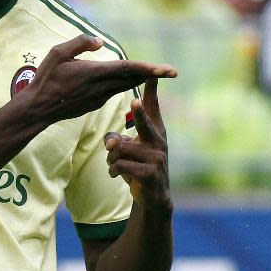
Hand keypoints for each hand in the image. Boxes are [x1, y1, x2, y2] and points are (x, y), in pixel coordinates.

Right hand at [23, 35, 175, 123]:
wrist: (39, 109)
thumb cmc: (46, 79)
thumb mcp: (58, 53)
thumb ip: (80, 43)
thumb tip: (100, 41)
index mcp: (94, 73)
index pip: (127, 69)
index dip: (148, 69)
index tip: (166, 70)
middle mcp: (101, 87)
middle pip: (132, 79)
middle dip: (153, 75)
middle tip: (173, 71)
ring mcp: (99, 97)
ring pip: (125, 86)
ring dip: (141, 78)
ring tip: (157, 73)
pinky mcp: (95, 103)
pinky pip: (115, 91)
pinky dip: (126, 84)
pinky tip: (131, 79)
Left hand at [105, 78, 171, 212]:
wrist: (153, 196)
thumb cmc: (138, 165)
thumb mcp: (129, 149)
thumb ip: (118, 140)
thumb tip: (112, 143)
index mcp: (155, 131)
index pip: (153, 107)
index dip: (152, 90)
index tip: (152, 74)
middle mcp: (158, 141)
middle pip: (145, 123)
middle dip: (139, 112)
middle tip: (135, 101)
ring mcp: (156, 157)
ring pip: (120, 149)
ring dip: (111, 158)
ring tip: (116, 164)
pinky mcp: (150, 173)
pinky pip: (120, 165)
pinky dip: (112, 170)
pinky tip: (117, 175)